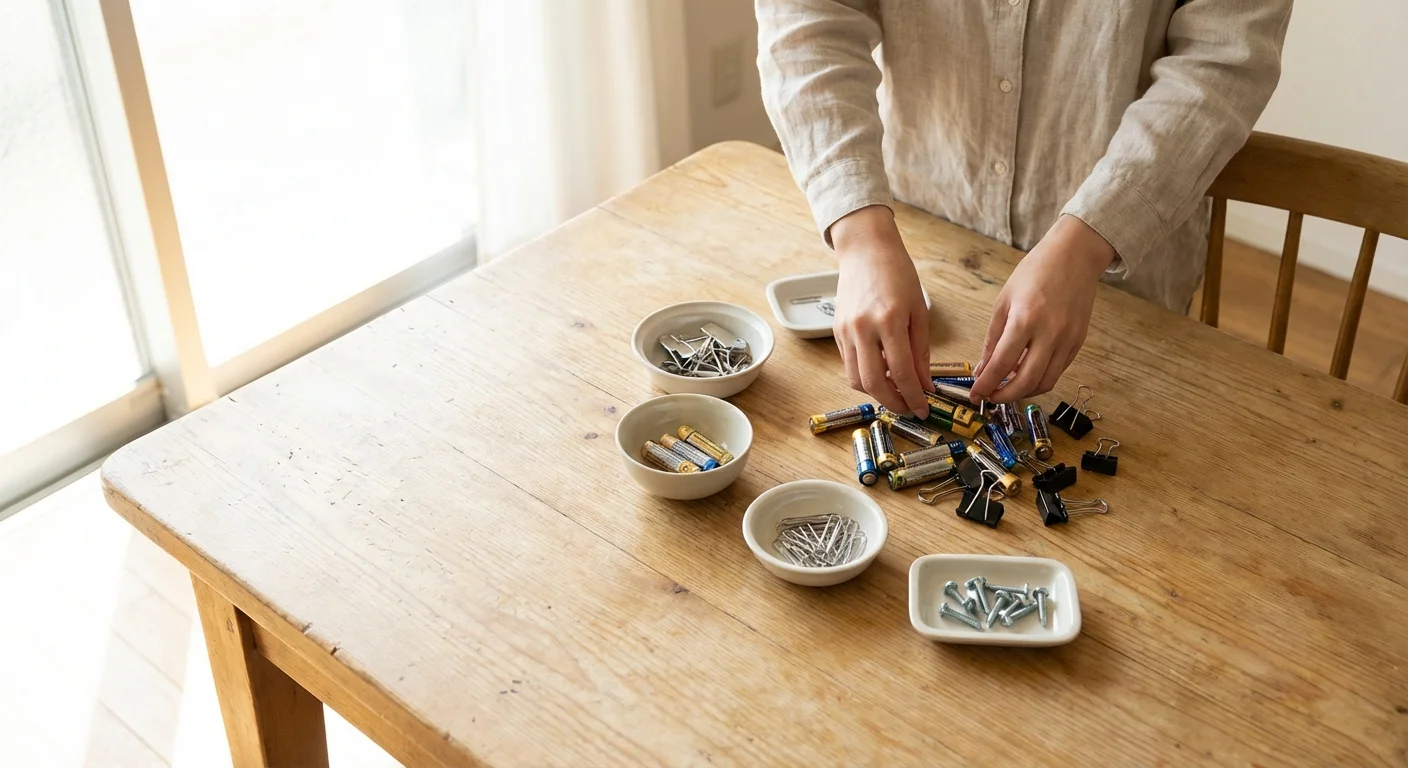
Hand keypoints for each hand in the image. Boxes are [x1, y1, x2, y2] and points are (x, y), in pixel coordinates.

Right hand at [830, 205, 931, 417]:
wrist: (865, 251)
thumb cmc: (897, 274)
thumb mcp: (918, 310)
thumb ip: (921, 350)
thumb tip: (924, 383)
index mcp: (889, 320)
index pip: (902, 372)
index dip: (914, 396)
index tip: (924, 409)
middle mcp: (863, 328)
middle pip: (873, 383)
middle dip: (893, 403)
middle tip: (909, 408)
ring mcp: (846, 331)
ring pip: (856, 379)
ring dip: (877, 393)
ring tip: (896, 391)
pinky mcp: (836, 332)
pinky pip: (849, 365)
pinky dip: (865, 376)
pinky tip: (882, 373)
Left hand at [970, 215, 1115, 402]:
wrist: (1075, 255)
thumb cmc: (1036, 271)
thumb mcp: (1004, 301)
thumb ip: (993, 339)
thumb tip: (983, 369)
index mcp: (1025, 319)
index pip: (1002, 364)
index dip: (986, 385)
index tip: (976, 395)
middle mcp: (1050, 333)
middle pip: (1027, 381)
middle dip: (1005, 396)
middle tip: (991, 398)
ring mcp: (1068, 339)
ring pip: (1046, 382)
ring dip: (1025, 391)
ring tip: (1008, 387)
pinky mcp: (1079, 341)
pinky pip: (1058, 370)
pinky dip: (1041, 379)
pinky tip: (1027, 374)